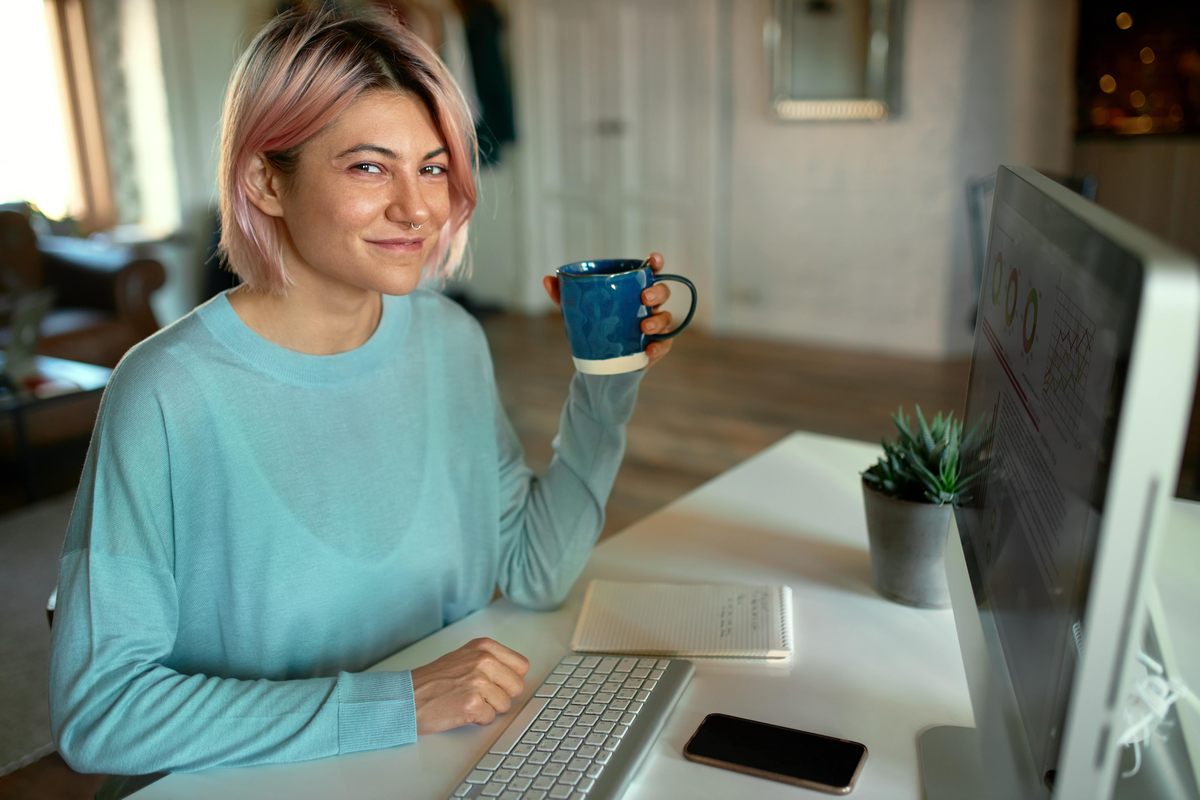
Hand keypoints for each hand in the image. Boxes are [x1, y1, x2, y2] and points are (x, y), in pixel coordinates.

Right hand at [411, 638, 529, 733]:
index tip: (497, 683)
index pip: (521, 666)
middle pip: (517, 687)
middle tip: (479, 695)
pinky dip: (477, 719)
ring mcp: (479, 681)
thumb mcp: (464, 657)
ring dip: (488, 709)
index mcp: (484, 647)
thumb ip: (491, 661)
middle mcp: (484, 660)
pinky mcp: (473, 703)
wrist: (408, 697)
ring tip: (466, 701)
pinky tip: (461, 711)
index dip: (509, 679)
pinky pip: (490, 718)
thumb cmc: (433, 680)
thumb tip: (515, 675)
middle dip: (501, 696)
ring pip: (505, 705)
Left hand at [542, 251, 674, 367]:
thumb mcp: (577, 313)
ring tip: (644, 327)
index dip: (655, 262)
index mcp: (632, 291)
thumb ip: (564, 297)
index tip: (653, 259)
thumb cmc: (593, 330)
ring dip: (658, 320)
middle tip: (644, 298)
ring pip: (666, 317)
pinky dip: (659, 347)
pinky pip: (665, 344)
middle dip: (657, 292)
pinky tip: (648, 351)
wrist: (598, 367)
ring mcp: (655, 326)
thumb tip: (547, 279)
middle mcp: (648, 306)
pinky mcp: (656, 347)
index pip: (649, 272)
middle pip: (662, 292)